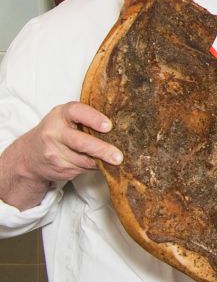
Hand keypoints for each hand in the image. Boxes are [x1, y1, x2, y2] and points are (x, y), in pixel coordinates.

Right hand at [0, 102, 121, 207]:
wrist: (30, 155)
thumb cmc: (57, 131)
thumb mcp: (66, 117)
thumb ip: (86, 117)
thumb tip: (120, 125)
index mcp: (60, 114)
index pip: (77, 112)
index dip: (94, 118)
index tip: (109, 126)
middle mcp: (55, 133)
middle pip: (81, 143)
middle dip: (102, 150)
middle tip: (118, 157)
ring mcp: (55, 153)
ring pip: (85, 160)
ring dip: (102, 160)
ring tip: (115, 159)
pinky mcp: (60, 168)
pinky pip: (84, 168)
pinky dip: (94, 166)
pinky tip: (100, 163)